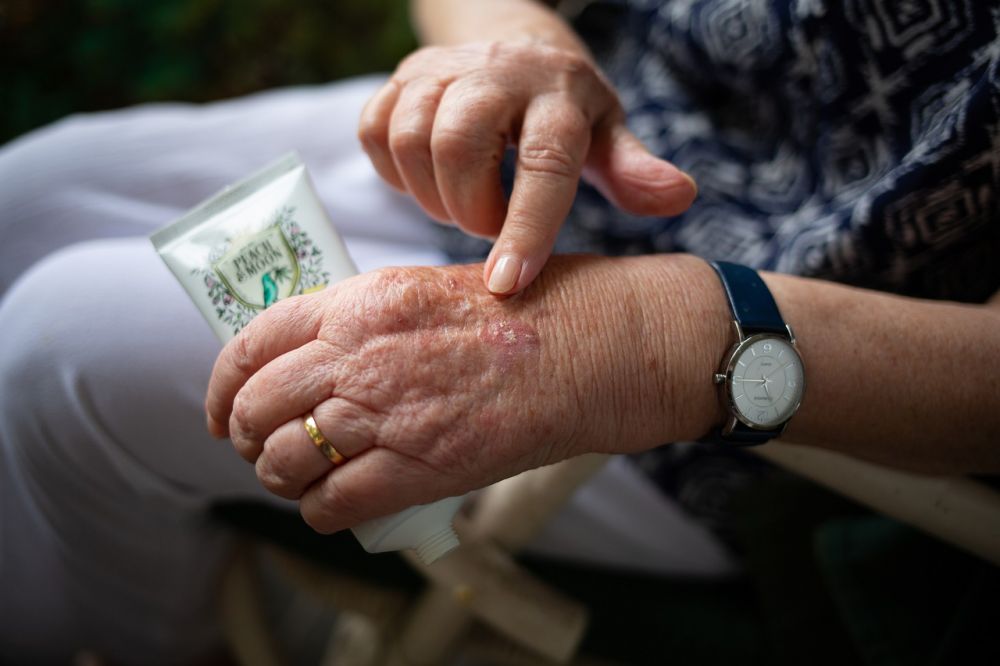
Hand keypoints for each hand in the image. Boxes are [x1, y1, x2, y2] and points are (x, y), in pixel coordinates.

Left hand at [204, 257, 712, 532]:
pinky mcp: (418, 467)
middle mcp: (359, 355)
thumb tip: (311, 357)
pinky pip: (333, 503)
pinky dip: (321, 511)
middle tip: (263, 447)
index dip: (223, 385)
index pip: (251, 343)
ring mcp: (386, 413)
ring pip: (287, 460)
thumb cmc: (519, 311)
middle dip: (247, 436)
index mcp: (359, 302)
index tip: (224, 408)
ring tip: (302, 477)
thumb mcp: (424, 289)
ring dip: (283, 476)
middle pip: (257, 406)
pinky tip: (336, 504)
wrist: (586, 347)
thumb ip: (361, 320)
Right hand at [358, 42, 696, 294]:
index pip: (544, 162)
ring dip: (431, 194)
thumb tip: (680, 196)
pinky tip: (428, 181)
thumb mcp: (606, 136)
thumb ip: (633, 170)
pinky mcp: (399, 77)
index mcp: (559, 93)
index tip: (507, 286)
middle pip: (459, 144)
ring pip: (409, 138)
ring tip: (463, 205)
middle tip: (490, 227)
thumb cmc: (565, 108)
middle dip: (468, 208)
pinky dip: (394, 172)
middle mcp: (497, 72)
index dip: (525, 227)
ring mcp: (442, 69)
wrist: (514, 42)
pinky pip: (375, 130)